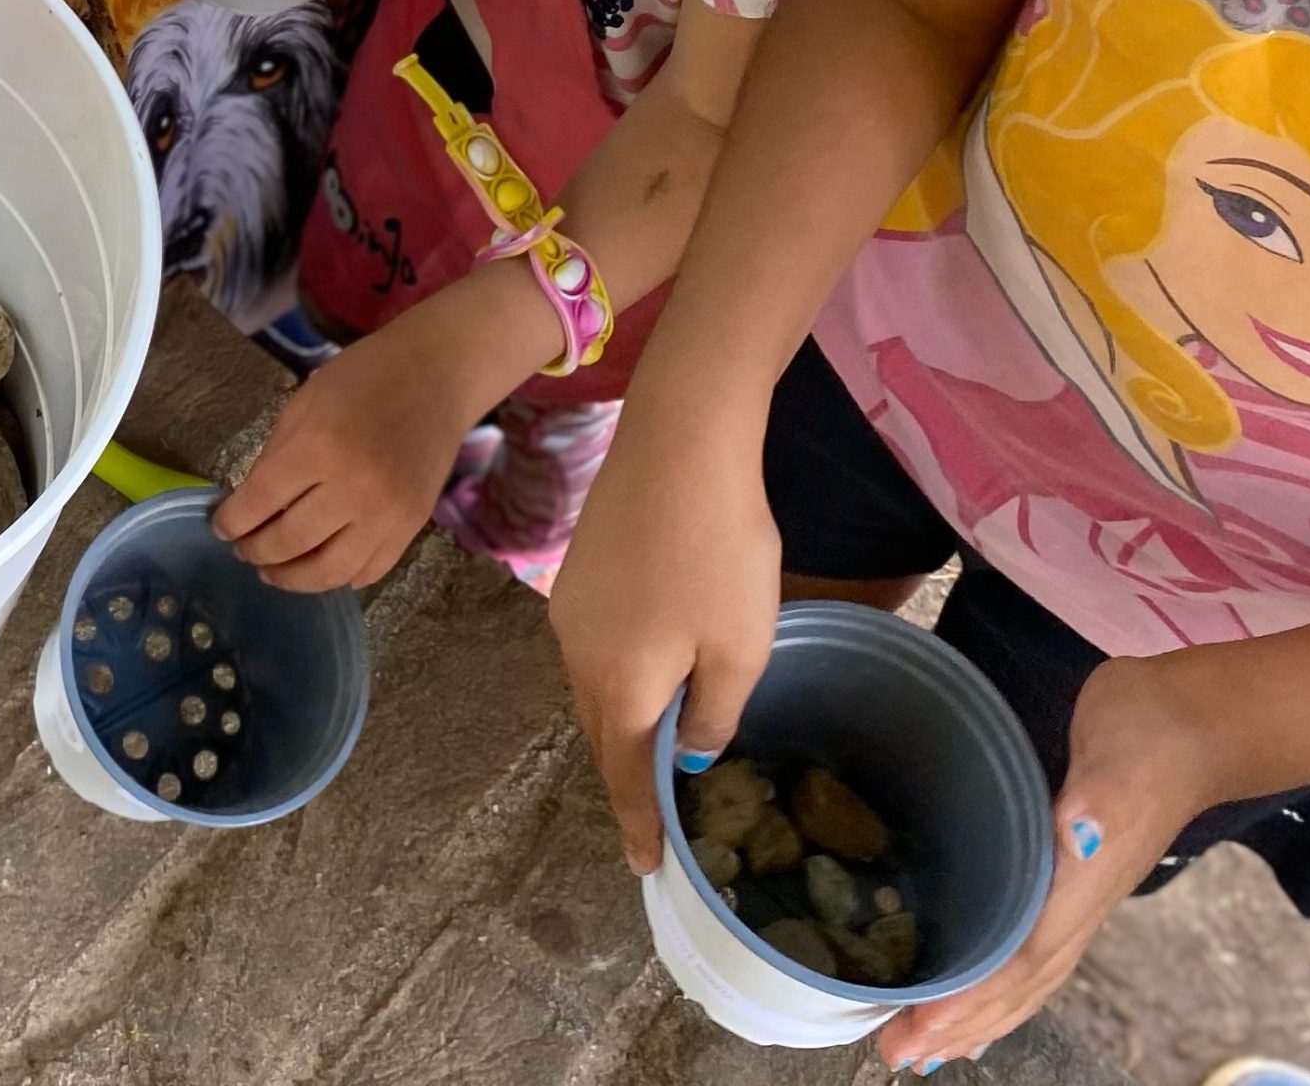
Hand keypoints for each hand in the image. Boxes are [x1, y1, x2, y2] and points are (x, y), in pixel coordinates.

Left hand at [212, 315, 478, 589]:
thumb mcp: (304, 402)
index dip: (231, 521)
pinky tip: (321, 569)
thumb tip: (251, 504)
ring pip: (330, 572)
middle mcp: (354, 490)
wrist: (436, 374)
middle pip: (290, 543)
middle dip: (255, 551)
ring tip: (273, 571)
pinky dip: (341, 578)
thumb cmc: (364, 377)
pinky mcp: (412, 527)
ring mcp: (388, 515)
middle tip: (242, 550)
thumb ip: (276, 455)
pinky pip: (370, 570)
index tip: (218, 527)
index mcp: (318, 448)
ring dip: (293, 579)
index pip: (259, 503)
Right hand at [549, 400, 781, 870]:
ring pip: (593, 688)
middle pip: (601, 733)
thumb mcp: (740, 646)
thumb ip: (714, 711)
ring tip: (650, 750)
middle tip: (649, 822)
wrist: (679, 441)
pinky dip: (616, 676)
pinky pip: (592, 647)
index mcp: (620, 686)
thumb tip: (687, 746)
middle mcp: (578, 654)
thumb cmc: (719, 550)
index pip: (624, 775)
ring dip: (619, 723)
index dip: (638, 825)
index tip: (645, 869)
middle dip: (623, 779)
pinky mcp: (577, 569)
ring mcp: (569, 607)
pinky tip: (644, 668)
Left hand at [876, 657, 1212, 1070]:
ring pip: (1024, 975)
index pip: (1022, 959)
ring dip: (977, 1013)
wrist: (1193, 718)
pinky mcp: (1068, 869)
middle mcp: (1079, 902)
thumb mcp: (1119, 755)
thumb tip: (1080, 834)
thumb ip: (1101, 801)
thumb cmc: (1152, 730)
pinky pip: (1029, 944)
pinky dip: (1000, 978)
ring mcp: (1077, 891)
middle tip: (898, 1053)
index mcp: (1083, 882)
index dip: (973, 998)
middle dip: (961, 1023)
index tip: (920, 1027)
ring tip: (927, 1044)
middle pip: (1018, 984)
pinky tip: (977, 985)